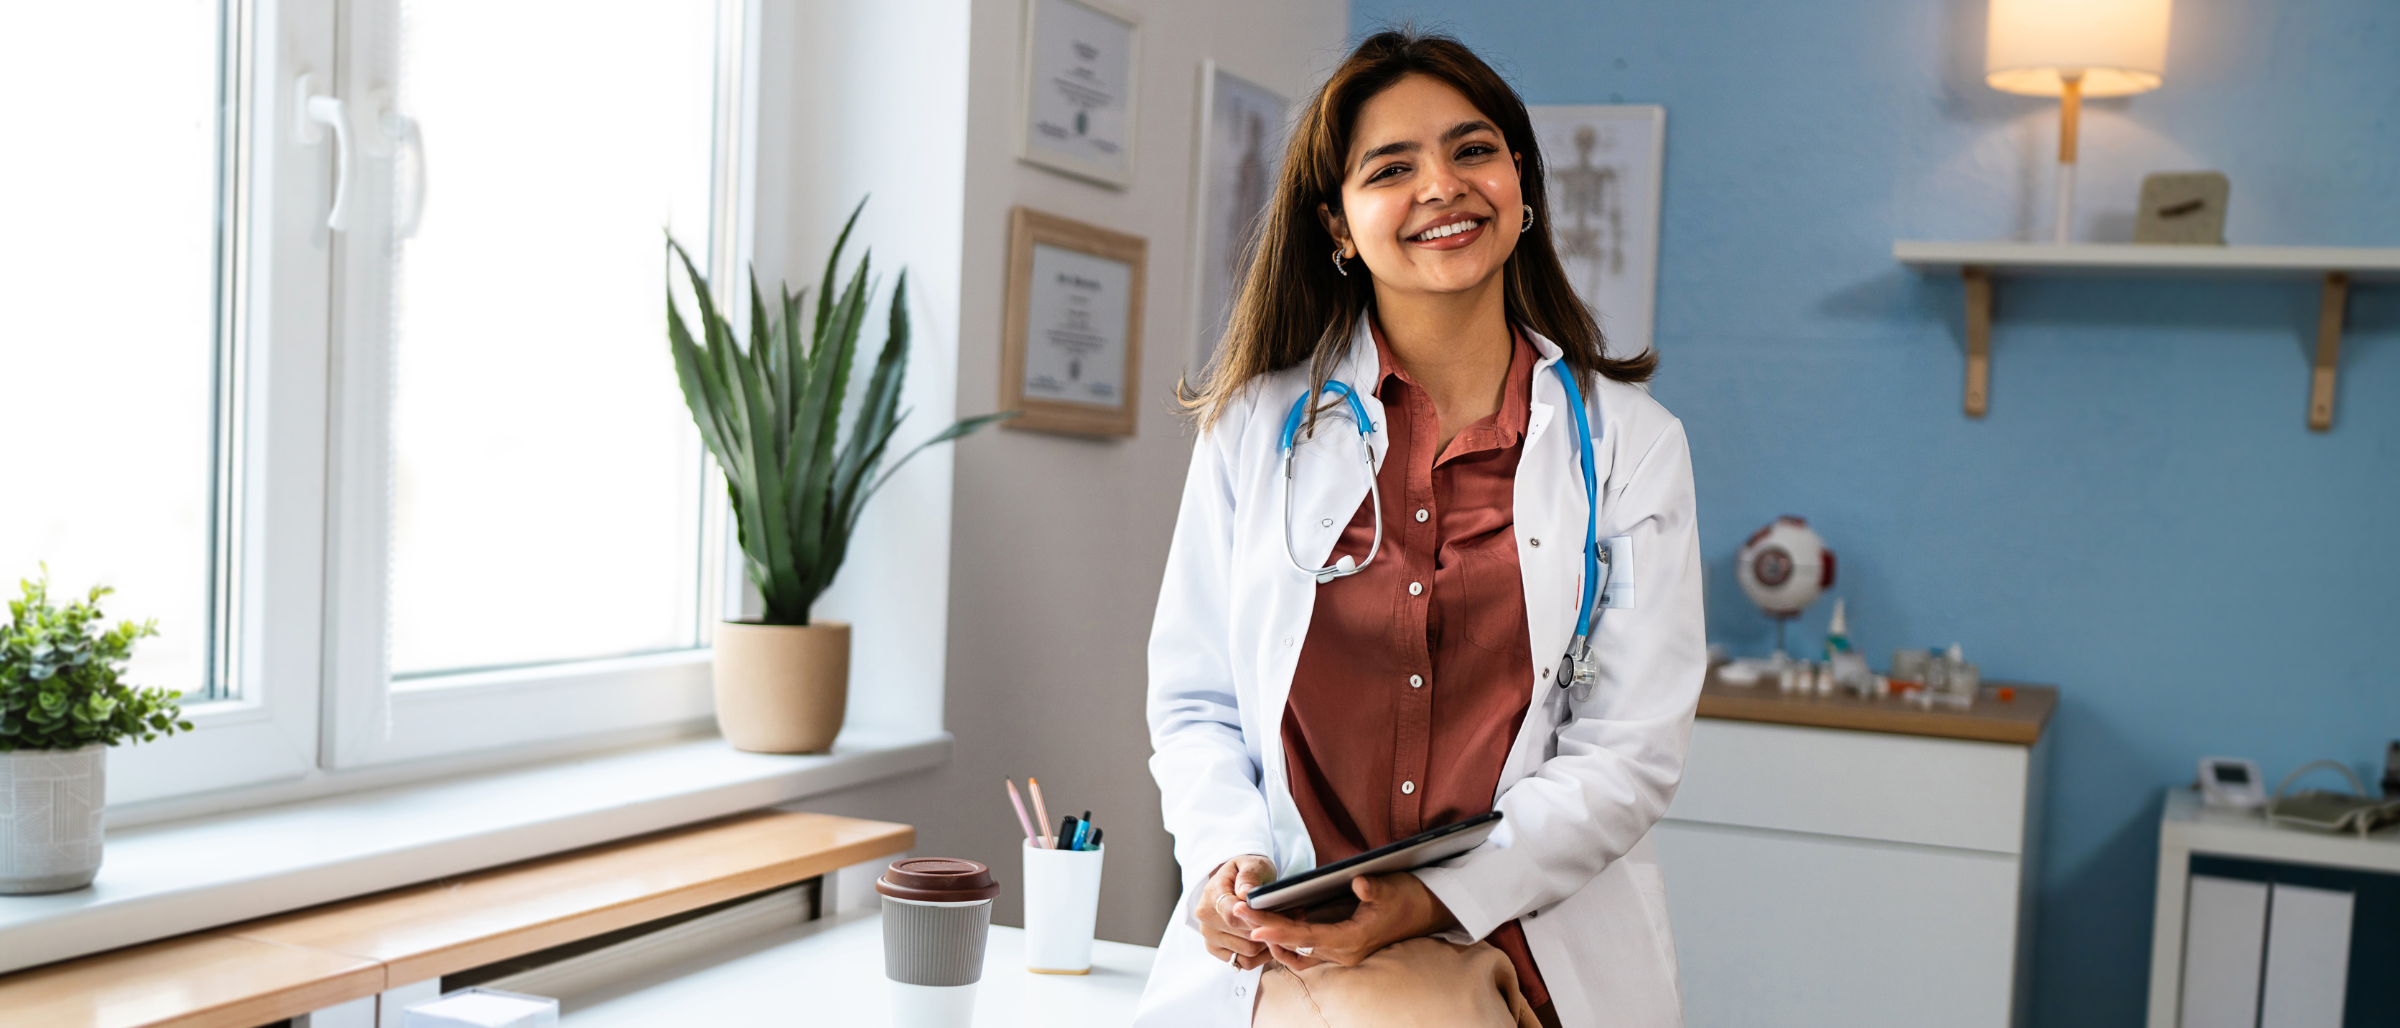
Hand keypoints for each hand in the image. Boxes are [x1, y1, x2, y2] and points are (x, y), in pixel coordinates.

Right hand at [1197, 854, 1277, 969]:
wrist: (1233, 881)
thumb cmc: (1246, 872)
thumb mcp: (1252, 864)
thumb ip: (1250, 876)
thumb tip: (1246, 892)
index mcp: (1212, 894)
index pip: (1234, 915)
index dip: (1257, 920)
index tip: (1278, 917)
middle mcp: (1206, 918)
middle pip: (1244, 935)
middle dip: (1270, 929)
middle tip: (1294, 919)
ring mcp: (1209, 935)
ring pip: (1248, 950)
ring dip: (1268, 943)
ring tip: (1283, 929)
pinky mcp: (1215, 949)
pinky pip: (1242, 962)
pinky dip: (1260, 956)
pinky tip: (1270, 943)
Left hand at [1239, 872, 1457, 970]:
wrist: (1427, 912)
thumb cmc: (1408, 898)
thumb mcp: (1392, 887)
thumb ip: (1373, 888)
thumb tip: (1358, 882)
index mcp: (1352, 940)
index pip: (1306, 937)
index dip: (1279, 929)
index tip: (1255, 923)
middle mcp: (1342, 952)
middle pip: (1294, 945)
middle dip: (1264, 929)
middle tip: (1238, 913)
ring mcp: (1340, 953)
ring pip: (1297, 951)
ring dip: (1272, 936)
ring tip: (1248, 917)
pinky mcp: (1339, 947)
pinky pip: (1305, 950)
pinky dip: (1286, 940)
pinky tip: (1273, 922)